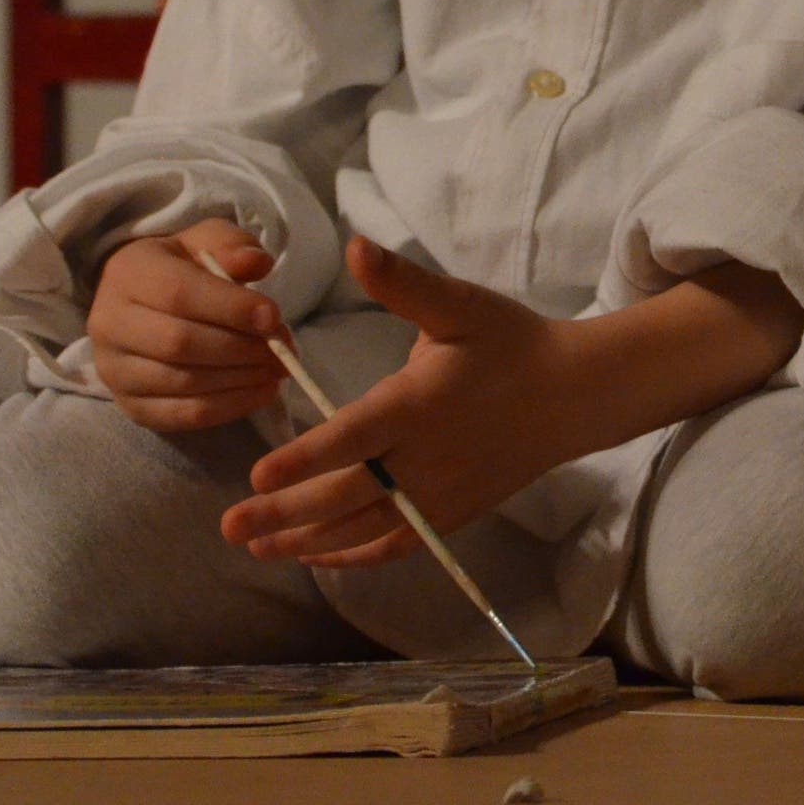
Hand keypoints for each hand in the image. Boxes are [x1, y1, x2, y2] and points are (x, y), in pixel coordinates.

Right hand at [87, 221, 288, 432]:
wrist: (140, 304)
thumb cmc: (179, 269)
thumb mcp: (204, 242)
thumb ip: (231, 245)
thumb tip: (257, 264)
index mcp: (127, 274)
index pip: (178, 294)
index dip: (230, 308)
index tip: (273, 316)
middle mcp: (109, 324)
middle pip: (180, 343)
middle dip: (241, 348)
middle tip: (282, 348)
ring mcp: (114, 371)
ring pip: (183, 383)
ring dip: (240, 379)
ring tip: (276, 369)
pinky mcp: (130, 406)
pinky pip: (183, 415)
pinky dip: (229, 407)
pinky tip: (260, 392)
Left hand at [219, 238, 598, 568]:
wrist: (572, 395)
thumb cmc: (510, 343)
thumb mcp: (458, 304)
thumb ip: (401, 283)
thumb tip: (354, 246)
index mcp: (418, 405)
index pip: (354, 439)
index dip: (306, 460)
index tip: (258, 477)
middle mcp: (425, 460)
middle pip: (347, 496)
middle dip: (286, 515)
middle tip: (231, 525)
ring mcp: (439, 496)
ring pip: (364, 529)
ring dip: (308, 543)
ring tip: (257, 546)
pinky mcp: (450, 516)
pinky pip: (396, 544)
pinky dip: (354, 556)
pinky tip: (316, 558)